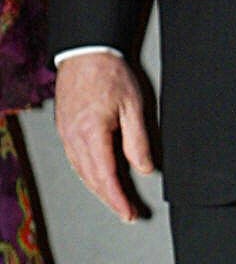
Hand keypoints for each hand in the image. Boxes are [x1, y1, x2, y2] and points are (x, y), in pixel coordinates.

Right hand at [55, 52, 155, 222]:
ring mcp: (66, 132)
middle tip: (125, 212)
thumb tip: (144, 167)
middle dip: (109, 199)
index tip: (128, 212)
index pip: (106, 176)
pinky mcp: (64, 127)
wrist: (86, 51)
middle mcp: (74, 136)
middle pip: (91, 178)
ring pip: (80, 170)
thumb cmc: (109, 72)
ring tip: (114, 199)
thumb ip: (138, 141)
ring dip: (97, 188)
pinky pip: (74, 158)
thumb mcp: (133, 107)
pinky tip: (96, 176)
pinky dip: (87, 172)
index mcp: (92, 133)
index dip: (118, 199)